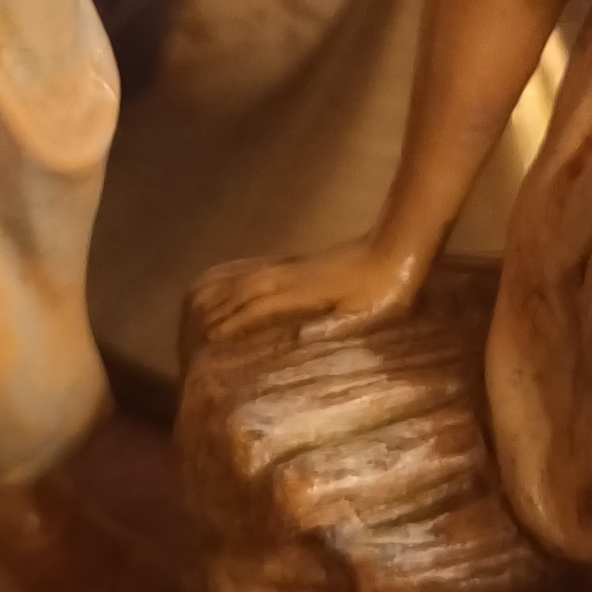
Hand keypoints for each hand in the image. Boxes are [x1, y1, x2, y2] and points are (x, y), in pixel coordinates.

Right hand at [185, 234, 427, 356]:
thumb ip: (331, 325)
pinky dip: (240, 281)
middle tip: (192, 333)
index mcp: (302, 293)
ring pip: (249, 279)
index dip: (230, 326)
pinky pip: (261, 271)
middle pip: (243, 292)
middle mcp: (291, 277)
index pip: (255, 309)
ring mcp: (296, 267)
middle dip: (216, 311)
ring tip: (200, 310)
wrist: (399, 247)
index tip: (206, 344)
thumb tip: (294, 339)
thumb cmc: (387, 291)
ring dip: (224, 294)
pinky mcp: (304, 264)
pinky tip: (239, 289)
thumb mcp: (363, 315)